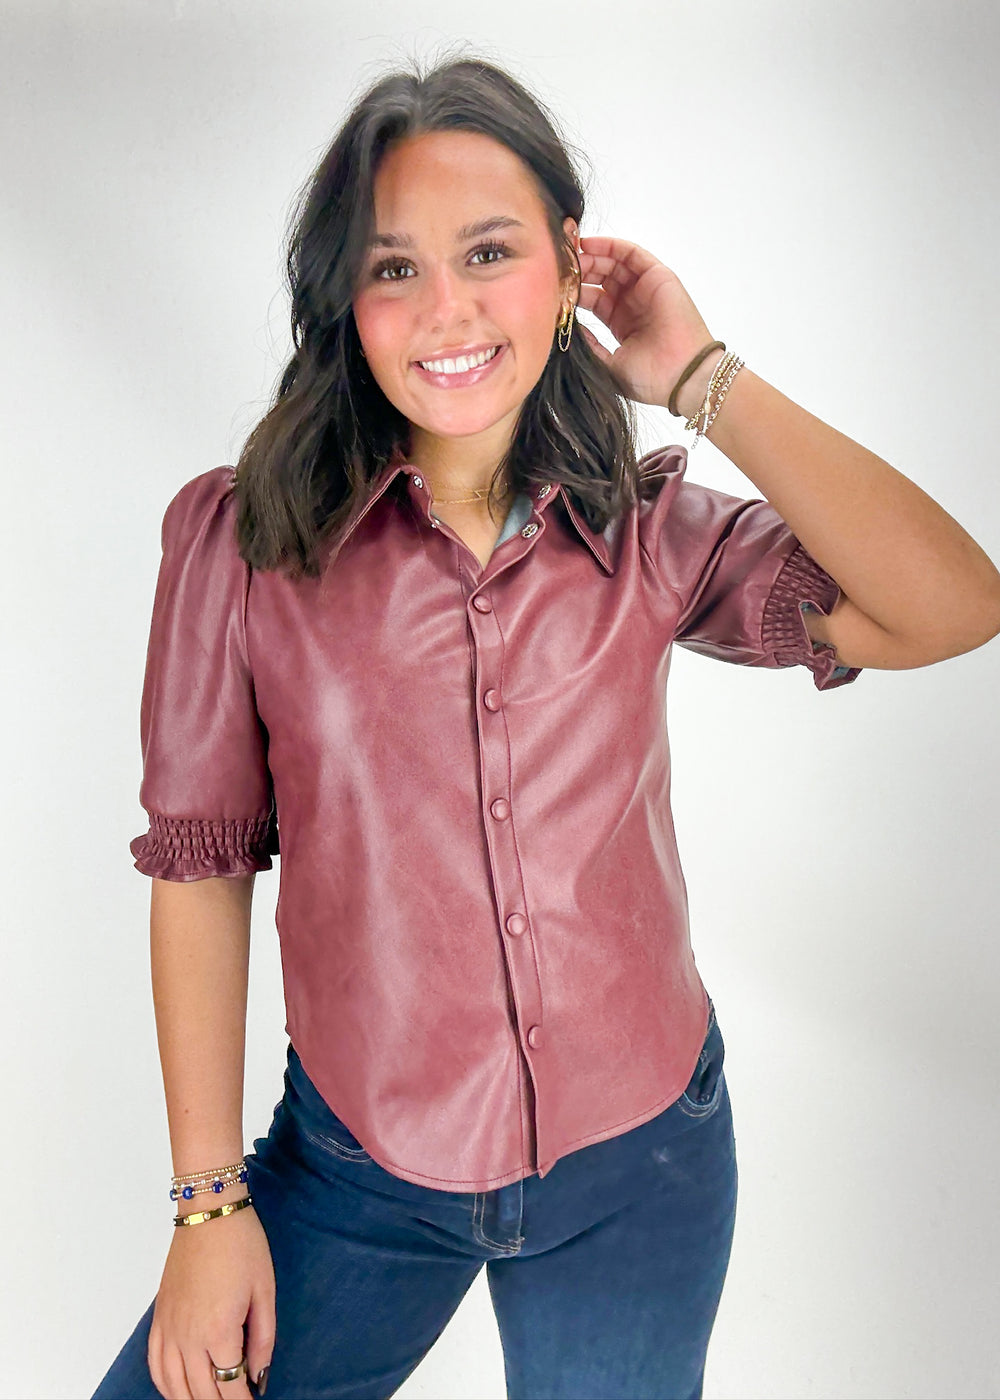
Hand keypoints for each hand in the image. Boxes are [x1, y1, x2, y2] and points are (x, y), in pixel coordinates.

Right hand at [148, 1208, 274, 1398]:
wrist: (209, 1212)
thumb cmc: (242, 1245)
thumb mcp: (265, 1292)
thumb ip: (263, 1340)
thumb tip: (258, 1375)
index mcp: (219, 1331)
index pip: (230, 1386)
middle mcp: (188, 1337)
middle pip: (201, 1392)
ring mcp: (169, 1329)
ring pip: (174, 1386)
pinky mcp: (159, 1318)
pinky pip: (155, 1365)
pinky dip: (166, 1385)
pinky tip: (178, 1389)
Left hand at [575, 236, 715, 410]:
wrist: (681, 377)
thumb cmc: (650, 379)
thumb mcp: (608, 365)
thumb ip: (589, 346)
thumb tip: (567, 329)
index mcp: (622, 324)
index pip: (593, 299)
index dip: (574, 291)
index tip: (553, 287)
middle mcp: (633, 303)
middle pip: (601, 277)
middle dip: (580, 270)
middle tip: (559, 266)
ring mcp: (646, 289)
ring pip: (613, 263)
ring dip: (591, 256)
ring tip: (570, 254)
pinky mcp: (658, 277)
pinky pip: (632, 254)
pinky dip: (610, 246)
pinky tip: (589, 245)